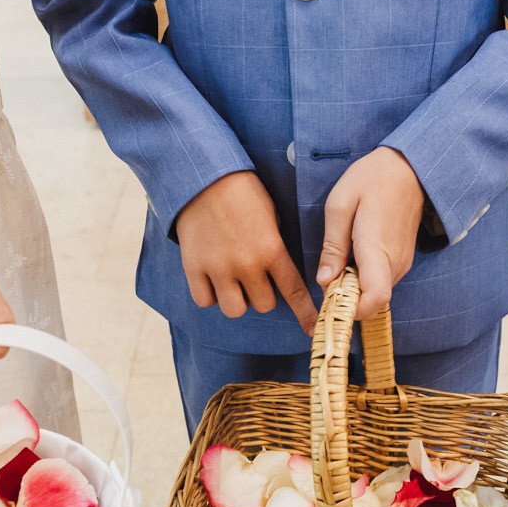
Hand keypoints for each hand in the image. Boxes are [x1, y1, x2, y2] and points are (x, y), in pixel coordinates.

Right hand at [176, 171, 318, 330]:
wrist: (203, 177)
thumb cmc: (242, 192)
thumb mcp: (271, 216)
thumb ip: (275, 247)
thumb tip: (278, 274)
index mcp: (271, 249)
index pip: (293, 291)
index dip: (305, 313)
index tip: (313, 329)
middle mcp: (246, 264)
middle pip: (264, 305)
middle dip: (263, 295)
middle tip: (256, 279)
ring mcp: (218, 268)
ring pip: (235, 310)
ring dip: (238, 300)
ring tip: (234, 283)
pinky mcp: (194, 268)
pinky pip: (206, 301)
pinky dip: (211, 295)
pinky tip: (213, 279)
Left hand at [316, 146, 426, 319]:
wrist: (410, 167)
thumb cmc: (372, 178)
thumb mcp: (341, 204)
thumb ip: (332, 245)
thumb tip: (324, 280)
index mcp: (377, 249)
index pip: (374, 299)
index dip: (351, 309)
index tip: (330, 299)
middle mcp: (394, 263)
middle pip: (370, 301)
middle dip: (346, 298)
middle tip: (328, 273)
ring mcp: (402, 263)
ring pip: (375, 292)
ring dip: (354, 286)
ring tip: (341, 257)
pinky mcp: (403, 260)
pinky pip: (381, 280)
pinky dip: (364, 277)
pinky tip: (354, 253)